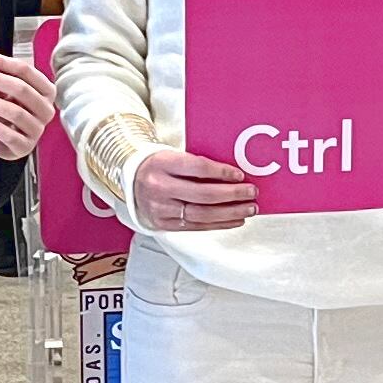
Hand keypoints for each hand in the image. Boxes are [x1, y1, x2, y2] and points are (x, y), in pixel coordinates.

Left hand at [0, 49, 57, 162]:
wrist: (9, 143)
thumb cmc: (10, 111)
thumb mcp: (9, 92)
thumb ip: (1, 77)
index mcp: (46, 90)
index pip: (26, 70)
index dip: (2, 62)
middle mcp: (46, 109)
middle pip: (22, 89)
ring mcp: (37, 129)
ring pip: (15, 112)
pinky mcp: (25, 146)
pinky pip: (9, 135)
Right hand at [131, 148, 257, 231]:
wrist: (131, 182)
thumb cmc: (158, 166)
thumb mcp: (173, 156)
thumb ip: (197, 164)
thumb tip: (232, 175)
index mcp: (162, 164)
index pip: (198, 168)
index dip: (222, 172)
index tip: (240, 175)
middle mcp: (160, 188)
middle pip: (203, 195)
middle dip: (232, 194)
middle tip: (251, 192)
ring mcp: (161, 209)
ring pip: (203, 214)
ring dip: (231, 212)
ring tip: (249, 208)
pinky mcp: (164, 224)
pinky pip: (197, 226)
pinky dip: (219, 223)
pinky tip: (235, 219)